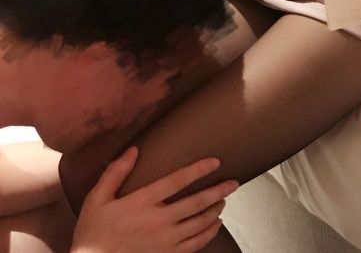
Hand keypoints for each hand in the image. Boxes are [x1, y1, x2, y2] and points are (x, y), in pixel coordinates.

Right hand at [71, 147, 238, 252]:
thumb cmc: (93, 232)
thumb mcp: (97, 199)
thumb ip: (115, 172)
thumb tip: (133, 149)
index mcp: (142, 202)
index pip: (177, 181)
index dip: (199, 169)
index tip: (215, 161)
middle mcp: (158, 221)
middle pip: (197, 203)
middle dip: (219, 191)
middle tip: (234, 183)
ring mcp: (165, 241)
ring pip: (200, 223)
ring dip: (216, 210)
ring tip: (224, 201)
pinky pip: (195, 245)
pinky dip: (209, 233)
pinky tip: (215, 225)